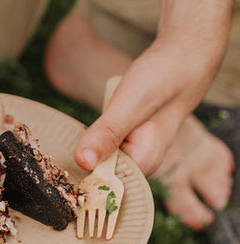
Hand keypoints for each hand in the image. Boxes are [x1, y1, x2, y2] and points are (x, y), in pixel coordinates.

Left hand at [75, 24, 229, 176]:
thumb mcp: (131, 104)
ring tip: (70, 138)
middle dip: (80, 161)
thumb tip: (83, 162)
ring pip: (99, 159)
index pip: (102, 185)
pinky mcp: (128, 141)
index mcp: (143, 164)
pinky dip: (93, 140)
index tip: (62, 165)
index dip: (79, 175)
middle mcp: (140, 164)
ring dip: (84, 149)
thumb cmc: (162, 78)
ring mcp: (135, 152)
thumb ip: (108, 133)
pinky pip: (103, 147)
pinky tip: (85, 131)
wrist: (182, 58)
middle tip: (62, 144)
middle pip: (98, 173)